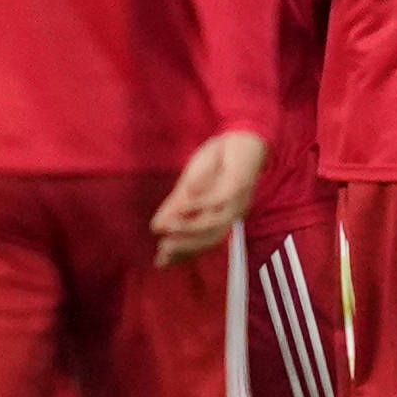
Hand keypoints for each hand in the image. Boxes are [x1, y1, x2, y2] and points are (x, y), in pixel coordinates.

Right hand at [150, 127, 265, 263]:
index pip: (202, 241)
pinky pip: (218, 198)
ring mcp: (237, 200)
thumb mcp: (190, 184)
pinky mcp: (238, 184)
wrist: (240, 134)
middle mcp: (232, 213)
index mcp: (222, 215)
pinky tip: (183, 203)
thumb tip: (156, 227)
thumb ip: (176, 206)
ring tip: (167, 228)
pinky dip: (199, 203)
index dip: (182, 253)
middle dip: (186, 246)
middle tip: (163, 251)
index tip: (160, 263)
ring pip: (215, 223)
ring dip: (190, 228)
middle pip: (210, 238)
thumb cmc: (217, 161)